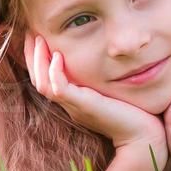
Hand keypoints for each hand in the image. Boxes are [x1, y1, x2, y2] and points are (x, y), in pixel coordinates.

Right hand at [24, 31, 165, 159]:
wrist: (142, 137)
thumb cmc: (134, 114)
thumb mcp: (114, 91)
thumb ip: (105, 79)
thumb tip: (110, 57)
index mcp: (74, 100)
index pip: (46, 78)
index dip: (38, 58)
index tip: (37, 36)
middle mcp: (70, 104)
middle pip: (39, 79)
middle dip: (32, 55)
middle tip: (28, 33)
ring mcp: (74, 106)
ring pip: (43, 83)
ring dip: (38, 60)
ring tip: (38, 39)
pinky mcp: (83, 106)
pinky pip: (59, 89)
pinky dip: (55, 72)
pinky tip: (58, 55)